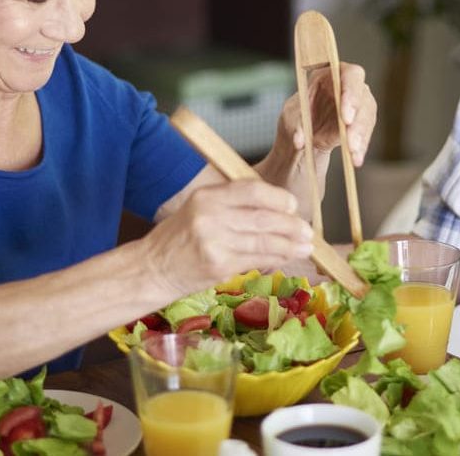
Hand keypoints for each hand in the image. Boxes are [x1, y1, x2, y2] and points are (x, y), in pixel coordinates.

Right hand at [142, 180, 313, 298]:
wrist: (152, 269)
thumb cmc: (179, 238)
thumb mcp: (199, 209)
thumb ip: (232, 205)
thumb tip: (276, 209)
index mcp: (207, 196)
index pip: (252, 190)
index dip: (278, 198)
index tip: (292, 206)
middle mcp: (211, 216)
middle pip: (263, 217)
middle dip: (291, 225)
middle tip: (307, 231)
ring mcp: (215, 242)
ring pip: (264, 241)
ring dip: (290, 245)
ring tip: (306, 247)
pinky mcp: (219, 266)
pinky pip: (257, 260)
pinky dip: (276, 259)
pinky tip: (287, 258)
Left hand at [278, 62, 375, 166]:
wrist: (303, 136)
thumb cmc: (297, 118)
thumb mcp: (290, 118)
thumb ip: (296, 126)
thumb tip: (299, 140)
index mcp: (331, 74)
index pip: (349, 75)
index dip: (351, 92)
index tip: (346, 116)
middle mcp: (349, 86)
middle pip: (362, 97)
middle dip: (358, 120)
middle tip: (350, 141)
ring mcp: (359, 105)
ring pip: (367, 118)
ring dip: (361, 137)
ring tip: (353, 154)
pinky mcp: (361, 124)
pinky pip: (365, 134)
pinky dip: (360, 148)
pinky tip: (356, 159)